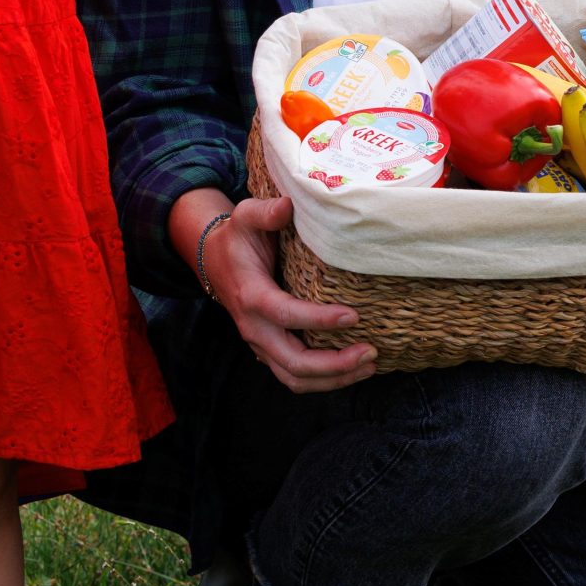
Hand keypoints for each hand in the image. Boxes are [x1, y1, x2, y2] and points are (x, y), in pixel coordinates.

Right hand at [196, 195, 377, 393]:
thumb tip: (287, 206)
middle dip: (334, 364)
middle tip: (370, 352)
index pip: (286, 314)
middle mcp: (254, 328)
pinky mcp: (269, 352)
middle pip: (294, 362)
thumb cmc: (237, 238)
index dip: (319, 319)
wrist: (214, 262)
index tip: (354, 316)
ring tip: (369, 365)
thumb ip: (264, 212)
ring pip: (295, 378)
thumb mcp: (244, 216)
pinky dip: (324, 380)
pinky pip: (295, 377)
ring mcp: (261, 345)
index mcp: (251, 296)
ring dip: (334, 379)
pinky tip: (353, 369)